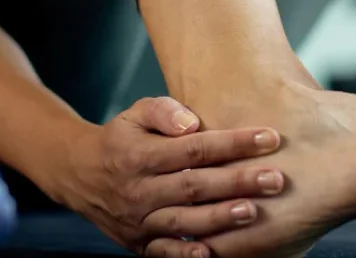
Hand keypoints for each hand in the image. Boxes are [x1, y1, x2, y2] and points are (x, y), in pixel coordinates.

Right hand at [61, 96, 285, 256]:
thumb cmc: (121, 138)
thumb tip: (191, 124)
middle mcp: (140, 190)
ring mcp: (139, 220)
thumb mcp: (135, 114)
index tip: (270, 138)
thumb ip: (163, 111)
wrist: (79, 175)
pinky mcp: (138, 243)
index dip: (233, 143)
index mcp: (141, 156)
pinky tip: (212, 253)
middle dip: (238, 181)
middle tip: (276, 178)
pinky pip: (163, 252)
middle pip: (195, 185)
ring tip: (254, 211)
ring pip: (184, 220)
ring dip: (220, 218)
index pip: (194, 149)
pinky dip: (185, 254)